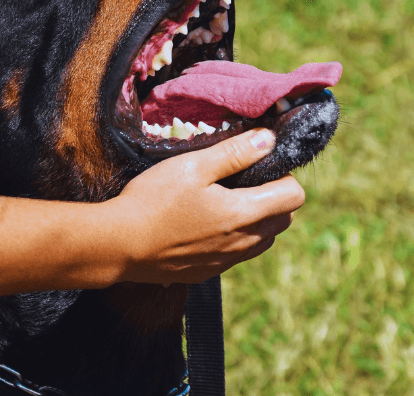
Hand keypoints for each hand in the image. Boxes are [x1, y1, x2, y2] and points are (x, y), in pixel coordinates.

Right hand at [108, 129, 304, 284]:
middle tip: (241, 180)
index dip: (283, 176)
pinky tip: (204, 224)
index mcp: (243, 214)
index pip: (294, 197)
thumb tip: (269, 140)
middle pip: (284, 220)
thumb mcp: (193, 166)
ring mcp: (226, 262)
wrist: (119, 245)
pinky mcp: (207, 272)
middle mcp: (242, 243)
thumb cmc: (153, 200)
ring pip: (263, 239)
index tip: (257, 166)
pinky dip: (235, 237)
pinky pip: (238, 254)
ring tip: (223, 201)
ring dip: (257, 219)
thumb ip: (235, 153)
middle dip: (274, 198)